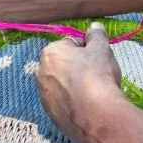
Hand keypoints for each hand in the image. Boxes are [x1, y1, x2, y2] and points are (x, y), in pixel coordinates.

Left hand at [36, 22, 124, 142]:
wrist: (95, 116)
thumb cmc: (97, 75)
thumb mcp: (101, 49)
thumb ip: (97, 36)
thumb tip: (94, 26)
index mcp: (50, 53)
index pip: (70, 44)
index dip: (87, 49)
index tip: (100, 57)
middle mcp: (41, 73)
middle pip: (64, 65)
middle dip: (79, 67)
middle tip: (99, 74)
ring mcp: (44, 96)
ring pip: (63, 85)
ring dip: (75, 86)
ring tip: (95, 92)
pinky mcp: (51, 115)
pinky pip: (64, 103)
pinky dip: (74, 103)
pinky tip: (89, 106)